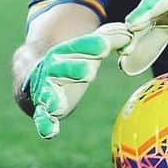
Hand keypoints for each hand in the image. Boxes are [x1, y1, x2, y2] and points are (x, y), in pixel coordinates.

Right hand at [26, 23, 131, 138]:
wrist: (35, 76)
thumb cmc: (72, 61)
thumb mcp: (89, 48)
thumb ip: (111, 39)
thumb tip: (131, 36)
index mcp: (66, 51)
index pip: (79, 46)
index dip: (92, 46)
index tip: (104, 46)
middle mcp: (53, 69)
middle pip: (63, 68)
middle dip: (75, 68)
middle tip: (89, 71)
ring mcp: (46, 89)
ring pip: (49, 92)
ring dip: (53, 97)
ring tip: (57, 105)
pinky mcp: (43, 109)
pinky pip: (42, 117)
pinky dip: (45, 124)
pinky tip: (51, 132)